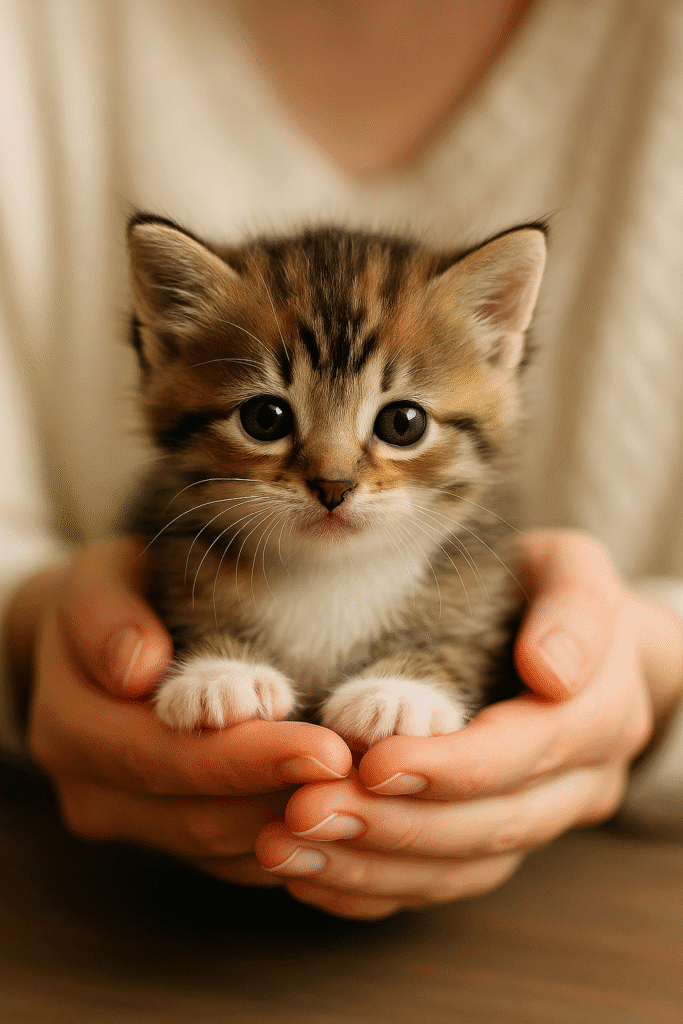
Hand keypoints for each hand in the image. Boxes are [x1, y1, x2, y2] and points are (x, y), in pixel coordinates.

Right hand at [20, 539, 350, 883]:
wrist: (100, 641)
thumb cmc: (116, 593)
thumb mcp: (100, 577)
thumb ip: (106, 614)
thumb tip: (136, 669)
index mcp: (69, 726)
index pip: (161, 756)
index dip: (245, 758)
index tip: (324, 747)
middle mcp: (90, 791)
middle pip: (196, 816)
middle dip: (284, 796)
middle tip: (363, 777)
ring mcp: (130, 823)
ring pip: (221, 849)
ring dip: (294, 827)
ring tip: (366, 794)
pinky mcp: (167, 837)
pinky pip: (233, 860)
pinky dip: (288, 841)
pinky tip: (340, 811)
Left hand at [255, 530, 682, 918]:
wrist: (568, 641)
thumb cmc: (552, 591)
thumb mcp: (572, 571)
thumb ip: (576, 611)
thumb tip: (551, 672)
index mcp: (601, 713)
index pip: (528, 753)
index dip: (452, 766)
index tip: (373, 764)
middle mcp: (580, 783)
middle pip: (493, 825)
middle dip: (396, 825)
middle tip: (307, 812)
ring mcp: (541, 821)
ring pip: (464, 869)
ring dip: (373, 866)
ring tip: (289, 847)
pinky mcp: (498, 843)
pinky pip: (443, 884)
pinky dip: (375, 888)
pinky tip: (310, 872)